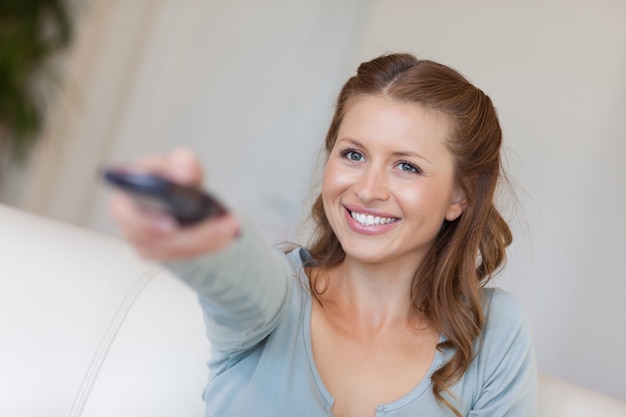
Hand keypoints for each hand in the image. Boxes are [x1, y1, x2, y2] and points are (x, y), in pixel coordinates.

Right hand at [108, 148, 239, 259]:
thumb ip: (182, 162)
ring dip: (204, 241)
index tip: (170, 224)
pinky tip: (225, 234)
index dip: (144, 223)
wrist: (181, 193)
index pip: (122, 214)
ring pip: (172, 252)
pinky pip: (185, 256)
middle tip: (215, 228)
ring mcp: (146, 242)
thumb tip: (183, 174)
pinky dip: (208, 245)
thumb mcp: (178, 161)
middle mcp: (131, 224)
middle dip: (187, 238)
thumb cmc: (171, 177)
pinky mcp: (165, 253)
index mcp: (125, 197)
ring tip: (228, 226)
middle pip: (151, 241)